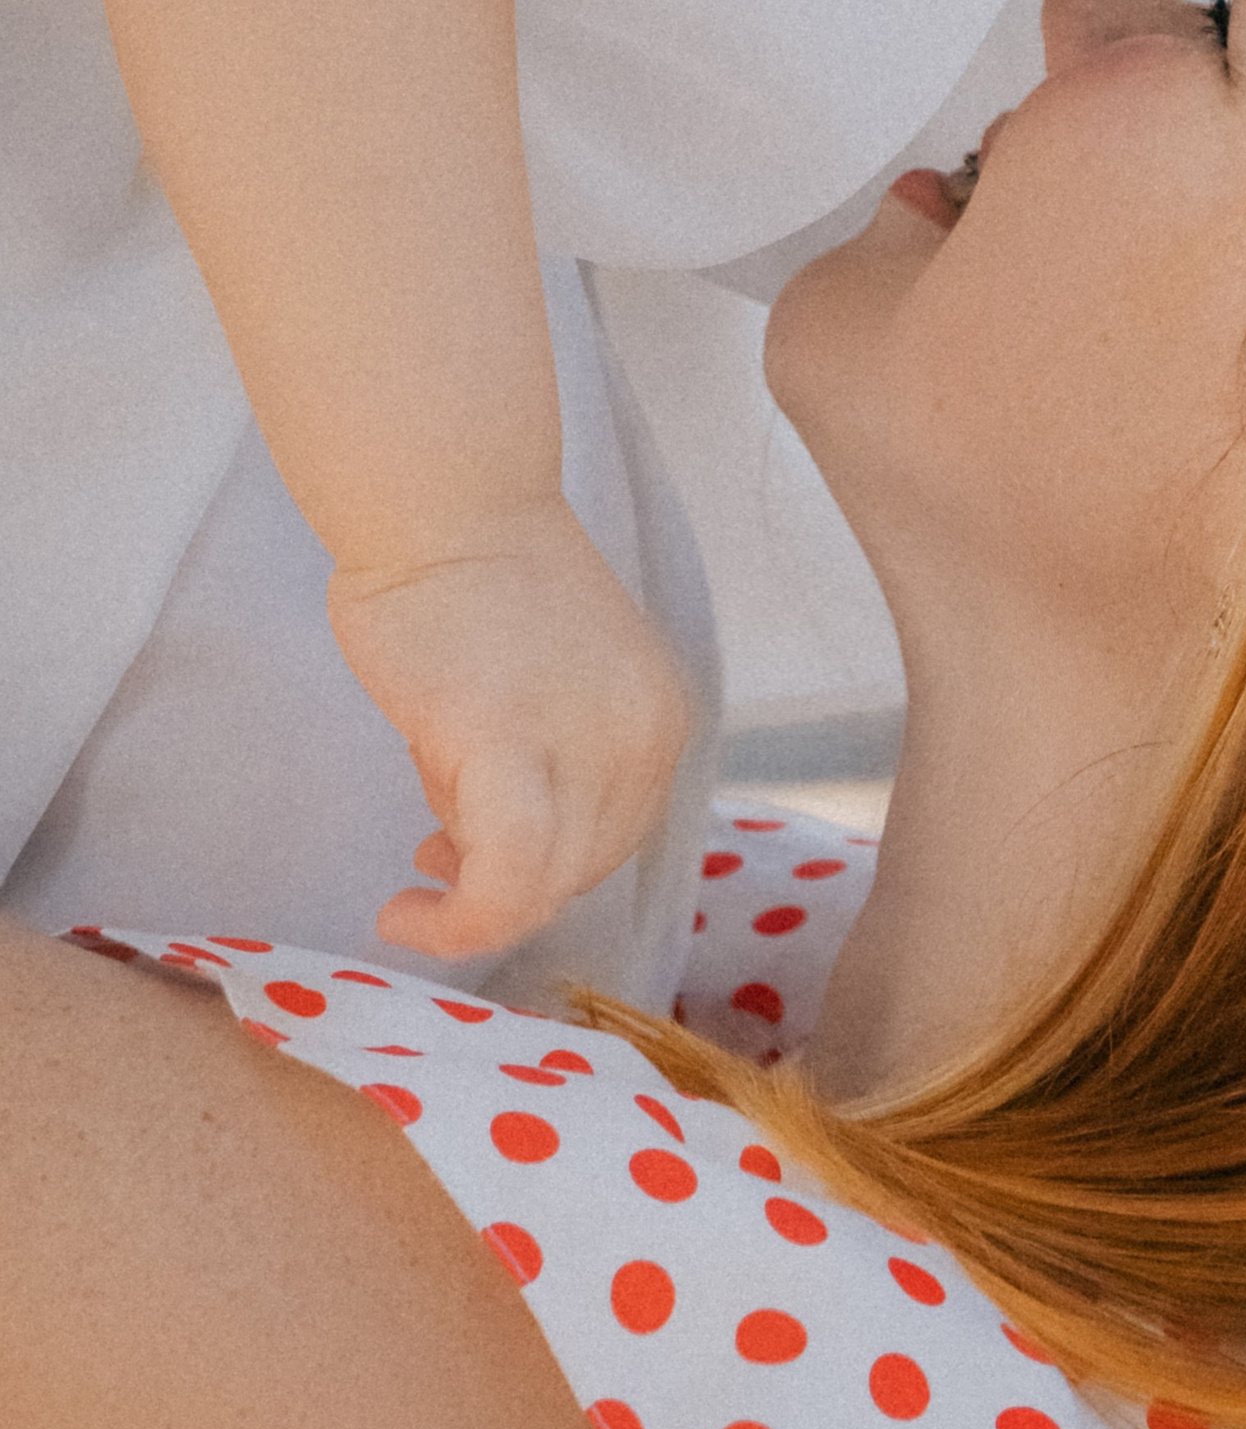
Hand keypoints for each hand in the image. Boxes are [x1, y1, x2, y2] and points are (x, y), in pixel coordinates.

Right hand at [329, 500, 696, 960]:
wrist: (450, 508)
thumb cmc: (478, 586)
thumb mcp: (551, 694)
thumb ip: (548, 765)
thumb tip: (488, 853)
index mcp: (661, 718)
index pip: (616, 836)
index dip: (547, 867)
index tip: (475, 857)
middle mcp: (645, 737)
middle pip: (584, 867)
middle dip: (510, 882)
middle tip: (434, 860)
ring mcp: (588, 743)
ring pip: (546, 887)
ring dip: (476, 908)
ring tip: (417, 882)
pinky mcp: (511, 745)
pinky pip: (506, 877)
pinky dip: (460, 920)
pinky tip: (400, 913)